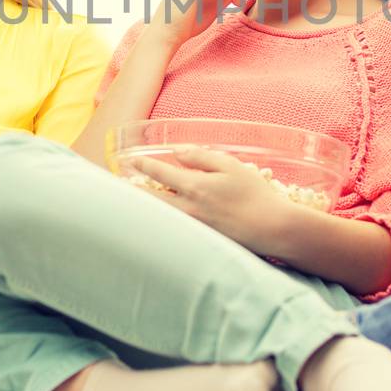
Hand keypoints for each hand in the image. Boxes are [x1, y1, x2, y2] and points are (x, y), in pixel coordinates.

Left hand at [127, 146, 293, 252]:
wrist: (271, 228)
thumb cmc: (254, 194)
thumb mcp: (230, 166)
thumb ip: (201, 157)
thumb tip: (178, 152)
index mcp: (194, 186)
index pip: (159, 173)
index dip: (143, 165)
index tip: (131, 161)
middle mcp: (187, 208)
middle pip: (150, 199)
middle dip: (133, 191)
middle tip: (118, 185)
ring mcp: (191, 226)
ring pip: (158, 215)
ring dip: (144, 206)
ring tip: (132, 201)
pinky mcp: (199, 239)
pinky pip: (172, 227)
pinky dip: (160, 221)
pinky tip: (156, 219)